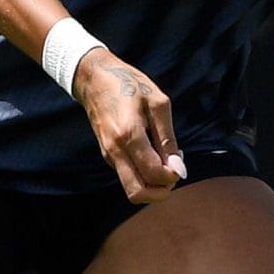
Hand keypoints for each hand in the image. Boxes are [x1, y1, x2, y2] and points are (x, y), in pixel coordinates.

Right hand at [75, 48, 183, 203]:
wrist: (94, 79)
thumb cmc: (129, 85)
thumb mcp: (157, 103)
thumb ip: (168, 137)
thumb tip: (178, 167)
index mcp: (129, 135)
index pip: (154, 174)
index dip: (173, 175)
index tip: (180, 162)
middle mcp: (115, 151)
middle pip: (137, 194)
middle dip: (160, 192)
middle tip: (172, 173)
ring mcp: (109, 155)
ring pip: (131, 189)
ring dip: (152, 184)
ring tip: (163, 161)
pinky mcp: (107, 156)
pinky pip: (128, 175)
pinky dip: (143, 174)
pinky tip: (151, 153)